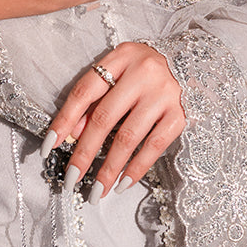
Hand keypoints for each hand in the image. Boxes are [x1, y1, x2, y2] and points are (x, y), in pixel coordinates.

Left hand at [41, 41, 186, 200]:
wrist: (196, 62)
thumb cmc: (148, 70)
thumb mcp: (120, 71)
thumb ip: (98, 98)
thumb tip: (72, 134)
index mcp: (121, 56)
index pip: (85, 90)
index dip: (65, 119)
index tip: (49, 146)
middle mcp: (143, 73)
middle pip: (105, 117)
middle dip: (84, 152)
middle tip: (71, 178)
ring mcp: (164, 94)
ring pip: (128, 137)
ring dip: (109, 168)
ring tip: (96, 190)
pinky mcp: (181, 114)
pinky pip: (154, 146)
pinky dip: (137, 167)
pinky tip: (123, 183)